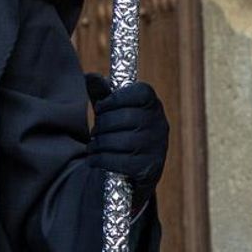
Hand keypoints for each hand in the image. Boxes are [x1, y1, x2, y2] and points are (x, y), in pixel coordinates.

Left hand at [85, 74, 168, 194]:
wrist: (131, 175)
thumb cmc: (120, 134)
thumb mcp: (112, 112)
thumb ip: (102, 94)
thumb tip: (90, 76)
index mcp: (153, 106)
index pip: (140, 93)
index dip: (115, 98)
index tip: (101, 107)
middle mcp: (160, 126)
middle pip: (126, 117)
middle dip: (102, 124)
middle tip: (94, 131)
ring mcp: (157, 149)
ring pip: (121, 141)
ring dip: (99, 144)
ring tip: (93, 145)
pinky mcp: (149, 170)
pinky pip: (119, 161)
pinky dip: (101, 160)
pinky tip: (94, 159)